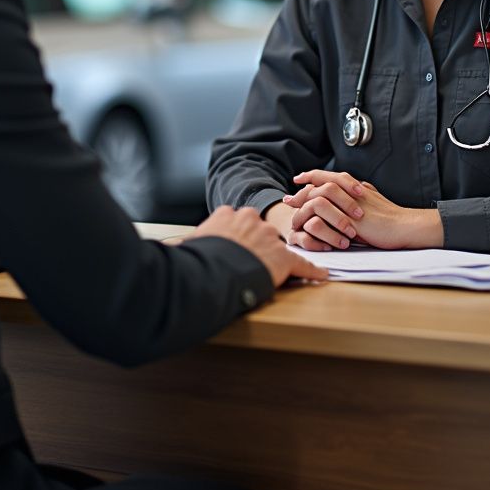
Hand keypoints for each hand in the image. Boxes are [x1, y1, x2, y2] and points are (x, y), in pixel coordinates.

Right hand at [192, 206, 328, 286]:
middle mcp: (252, 220)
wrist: (214, 271)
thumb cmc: (199, 258)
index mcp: (228, 214)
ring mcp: (269, 237)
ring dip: (276, 256)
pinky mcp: (283, 257)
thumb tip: (168, 247)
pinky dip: (312, 271)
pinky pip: (302, 264)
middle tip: (252, 258)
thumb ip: (186, 242)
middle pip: (259, 230)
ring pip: (278, 245)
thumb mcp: (190, 243)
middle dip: (257, 243)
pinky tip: (321, 275)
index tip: (236, 243)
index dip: (237, 234)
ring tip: (274, 269)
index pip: (237, 220)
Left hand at [282, 170, 443, 250]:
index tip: (298, 179)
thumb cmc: (392, 216)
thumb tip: (356, 187)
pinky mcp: (352, 219)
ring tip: (293, 213)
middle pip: (319, 184)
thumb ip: (361, 193)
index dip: (311, 176)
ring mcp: (350, 204)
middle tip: (288, 199)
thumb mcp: (374, 199)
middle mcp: (351, 191)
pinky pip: (327, 216)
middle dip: (301, 191)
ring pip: (319, 196)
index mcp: (355, 186)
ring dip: (303, 204)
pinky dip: (313, 220)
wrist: (406, 226)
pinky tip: (305, 226)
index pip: (328, 175)